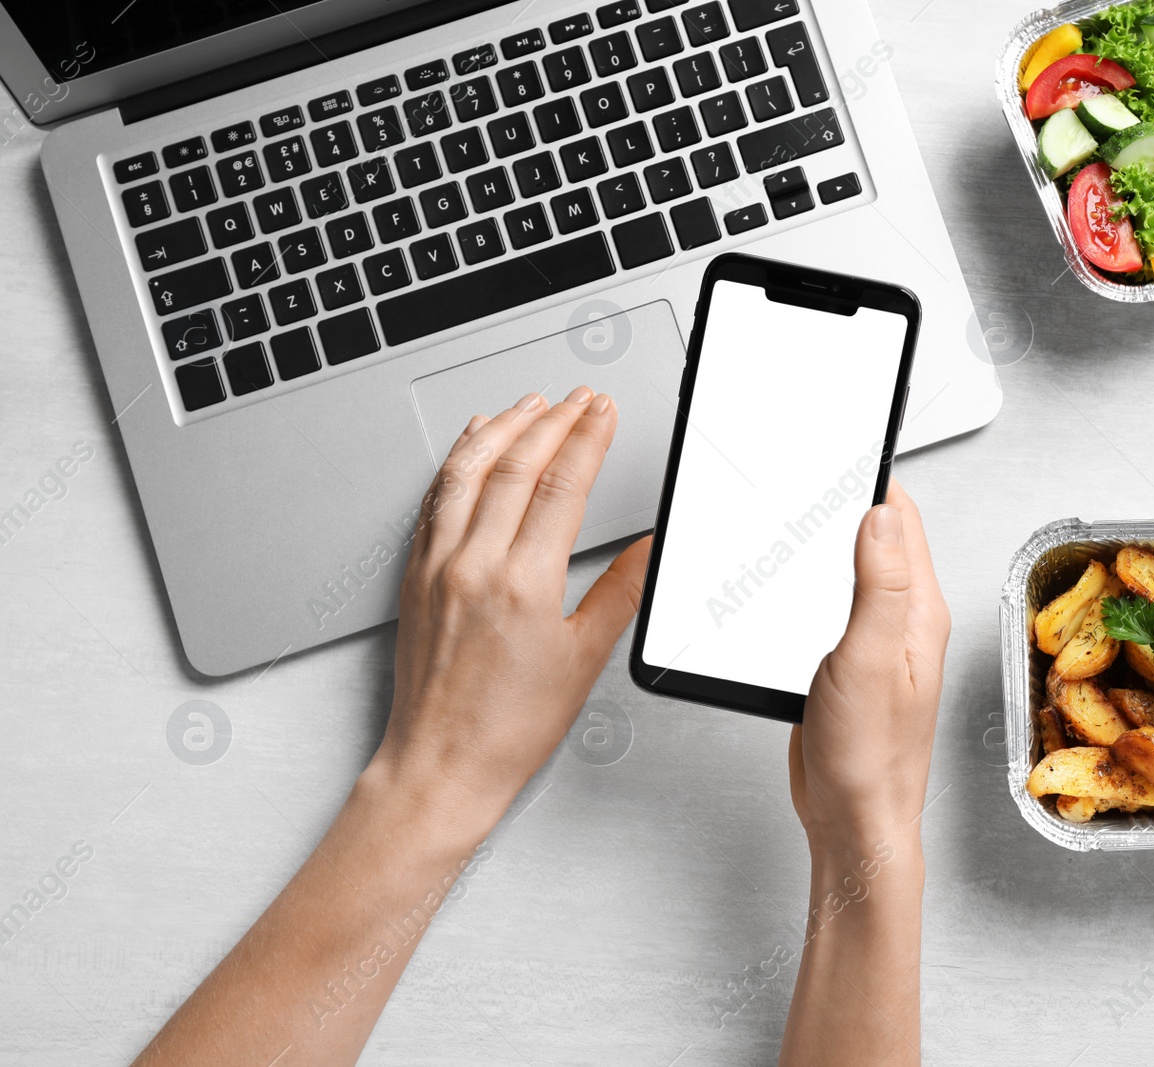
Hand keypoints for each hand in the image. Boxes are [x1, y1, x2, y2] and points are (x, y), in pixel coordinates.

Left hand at [373, 386, 650, 832]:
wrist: (439, 766)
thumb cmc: (506, 728)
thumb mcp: (584, 659)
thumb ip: (621, 591)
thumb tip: (647, 546)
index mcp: (522, 583)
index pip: (562, 485)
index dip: (587, 438)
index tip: (604, 412)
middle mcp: (472, 564)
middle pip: (516, 465)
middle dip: (553, 421)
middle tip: (580, 399)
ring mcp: (436, 566)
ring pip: (467, 471)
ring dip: (502, 427)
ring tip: (529, 403)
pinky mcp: (413, 576)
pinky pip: (435, 499)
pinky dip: (457, 461)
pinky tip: (470, 446)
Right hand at [788, 480, 949, 853]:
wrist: (854, 821)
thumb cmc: (871, 758)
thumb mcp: (870, 659)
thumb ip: (877, 584)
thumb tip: (879, 514)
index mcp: (920, 611)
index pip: (901, 521)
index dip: (871, 481)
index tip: (842, 452)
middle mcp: (904, 622)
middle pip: (879, 539)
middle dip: (846, 504)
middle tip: (812, 476)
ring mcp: (878, 643)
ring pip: (854, 572)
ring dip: (828, 544)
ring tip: (800, 516)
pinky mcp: (849, 665)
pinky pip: (834, 608)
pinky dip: (811, 586)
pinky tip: (790, 585)